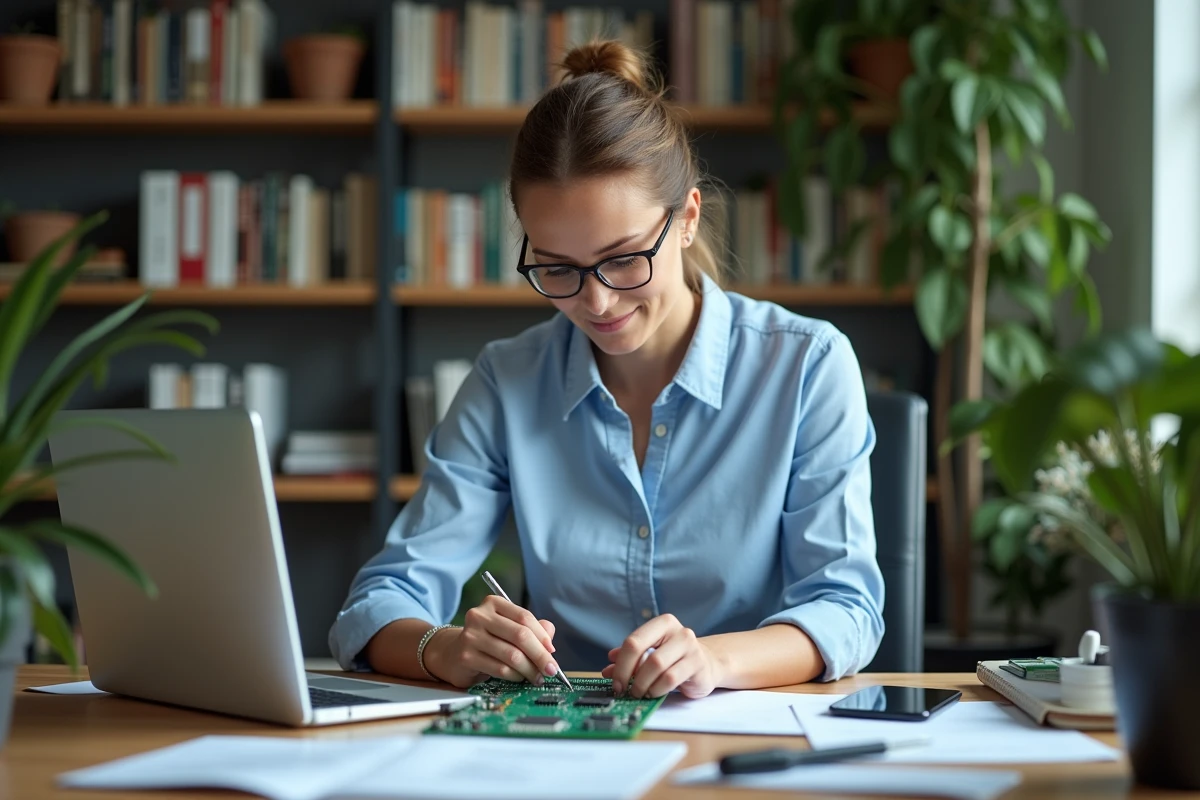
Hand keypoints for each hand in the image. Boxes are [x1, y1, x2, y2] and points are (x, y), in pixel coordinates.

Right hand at [425, 595, 560, 688]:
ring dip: (530, 670)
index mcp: (493, 603)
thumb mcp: (508, 630)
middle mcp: (480, 615)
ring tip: (537, 677)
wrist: (452, 654)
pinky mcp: (466, 656)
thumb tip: (550, 640)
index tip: (552, 651)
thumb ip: (532, 630)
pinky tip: (520, 678)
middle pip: (520, 635)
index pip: (524, 617)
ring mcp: (471, 635)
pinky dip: (516, 676)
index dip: (542, 636)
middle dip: (540, 655)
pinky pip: (500, 669)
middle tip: (552, 670)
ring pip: (512, 655)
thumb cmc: (487, 640)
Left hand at [602, 614, 720, 698]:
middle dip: (628, 675)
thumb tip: (608, 669)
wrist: (707, 665)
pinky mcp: (698, 664)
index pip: (633, 641)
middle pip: (644, 653)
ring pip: (657, 666)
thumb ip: (630, 659)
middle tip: (624, 690)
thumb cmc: (674, 659)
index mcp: (662, 624)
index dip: (620, 664)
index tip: (615, 681)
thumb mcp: (651, 654)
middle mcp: (678, 631)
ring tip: (640, 692)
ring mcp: (691, 647)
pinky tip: (654, 692)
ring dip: (643, 684)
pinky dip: (657, 689)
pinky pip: (670, 679)